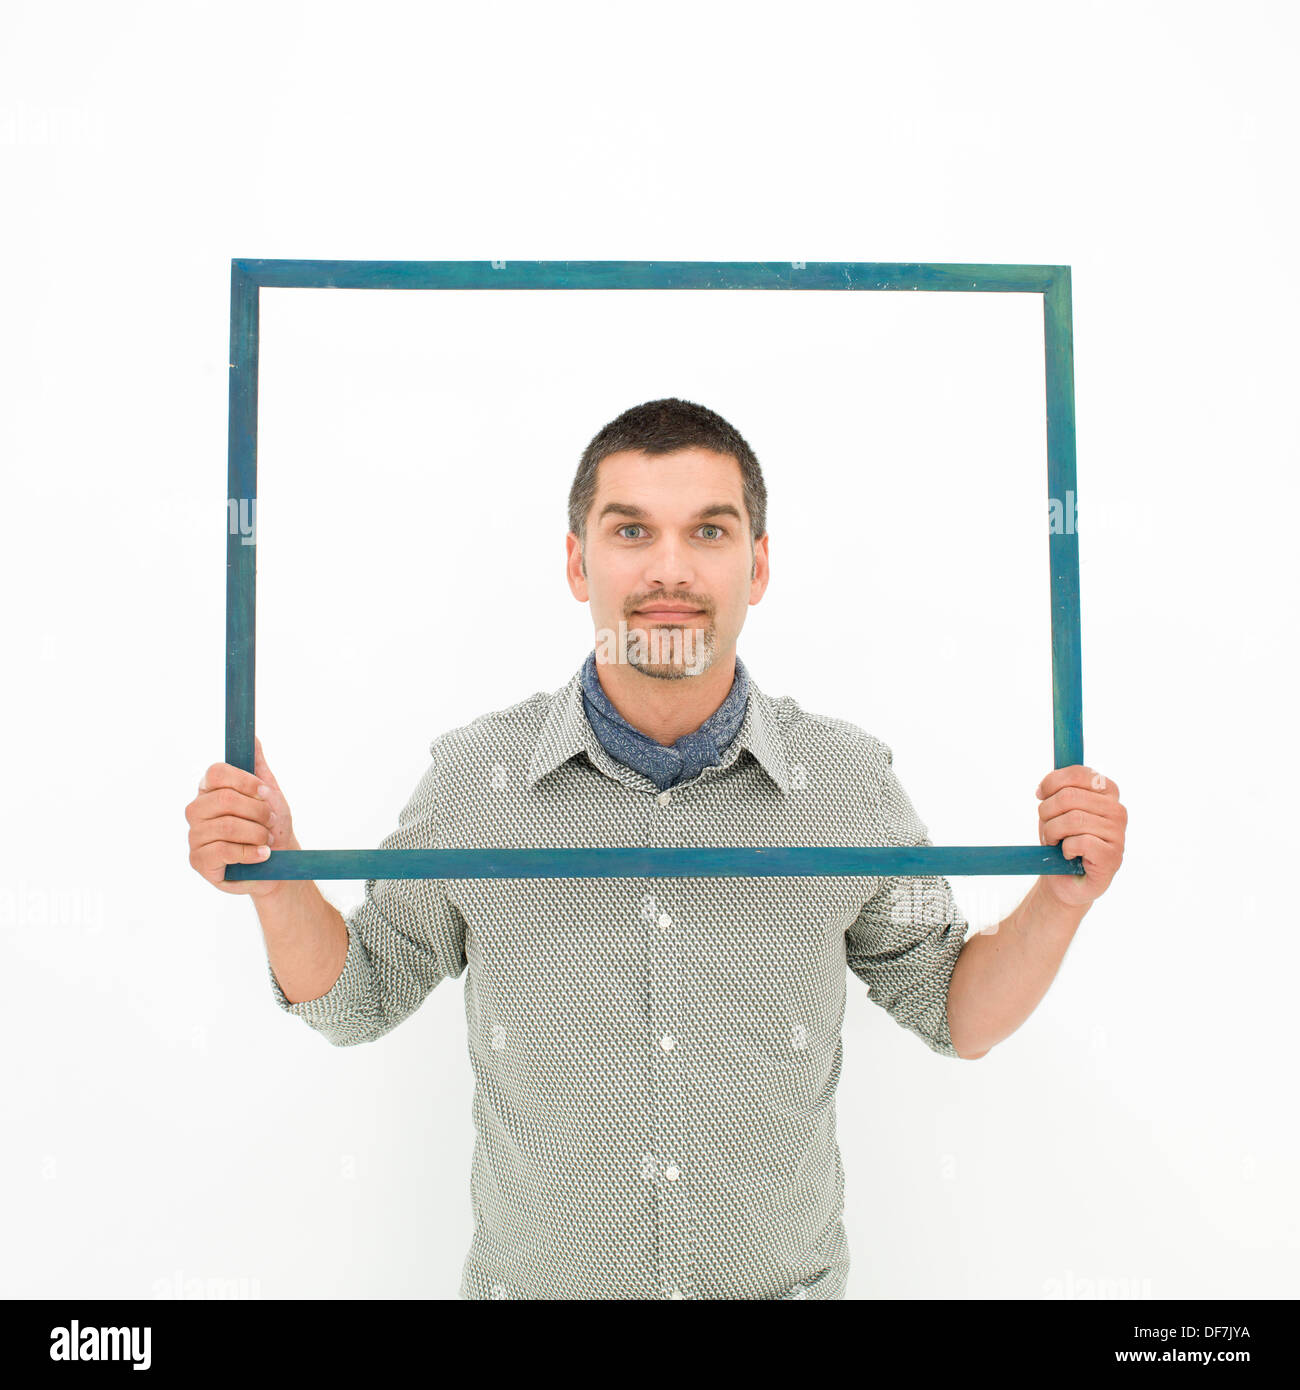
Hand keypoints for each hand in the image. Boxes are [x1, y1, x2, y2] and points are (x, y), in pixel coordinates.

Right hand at [185, 735, 297, 897]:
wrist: (278, 863)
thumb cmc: (270, 827)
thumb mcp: (270, 794)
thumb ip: (258, 766)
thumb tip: (252, 736)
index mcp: (210, 789)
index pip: (216, 772)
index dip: (245, 781)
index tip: (267, 793)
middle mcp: (197, 809)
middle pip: (224, 799)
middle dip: (257, 811)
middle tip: (270, 821)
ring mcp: (195, 835)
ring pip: (226, 826)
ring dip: (256, 834)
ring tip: (267, 841)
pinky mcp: (198, 861)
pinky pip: (222, 851)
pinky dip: (250, 852)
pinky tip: (261, 855)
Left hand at [1035, 765, 1126, 908]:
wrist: (1064, 879)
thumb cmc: (1061, 839)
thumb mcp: (1056, 809)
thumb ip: (1059, 789)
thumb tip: (1044, 786)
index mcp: (1107, 791)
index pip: (1078, 773)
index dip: (1051, 783)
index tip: (1040, 795)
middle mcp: (1117, 810)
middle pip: (1069, 797)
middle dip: (1047, 812)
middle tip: (1047, 828)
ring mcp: (1118, 834)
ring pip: (1072, 820)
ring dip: (1052, 833)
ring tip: (1055, 842)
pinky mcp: (1113, 856)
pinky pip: (1079, 842)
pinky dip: (1065, 849)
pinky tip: (1068, 855)